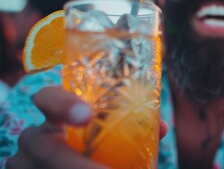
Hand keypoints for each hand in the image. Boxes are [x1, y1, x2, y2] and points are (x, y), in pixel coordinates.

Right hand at [6, 86, 167, 168]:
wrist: (76, 164)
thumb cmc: (92, 147)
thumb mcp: (108, 136)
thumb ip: (131, 128)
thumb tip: (162, 127)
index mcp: (55, 116)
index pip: (48, 98)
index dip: (63, 104)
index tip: (87, 116)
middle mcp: (35, 136)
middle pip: (44, 145)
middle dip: (72, 162)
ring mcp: (24, 162)